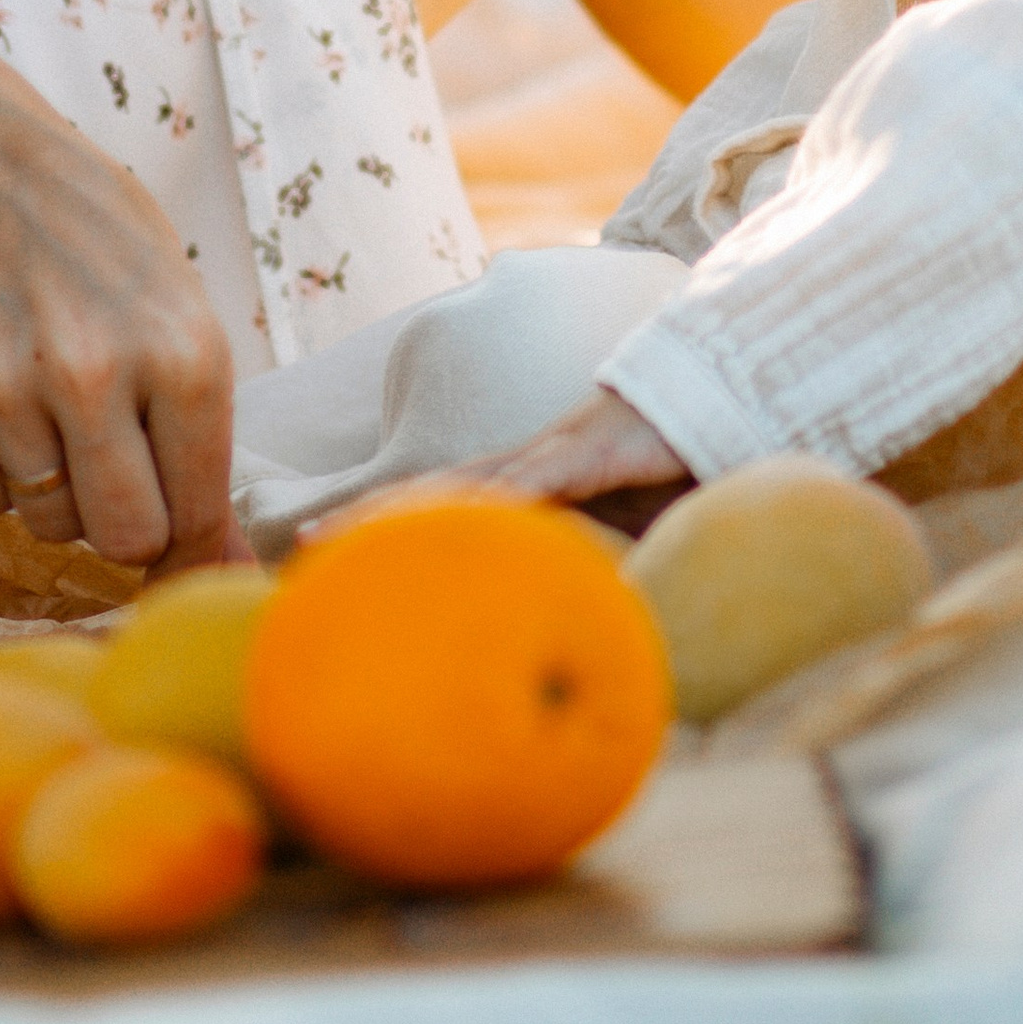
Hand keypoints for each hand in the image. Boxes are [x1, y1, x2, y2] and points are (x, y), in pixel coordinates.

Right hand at [0, 0, 243, 572]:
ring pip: (49, 526)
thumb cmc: (111, 255)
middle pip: (123, 537)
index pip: (195, 511)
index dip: (193, 537)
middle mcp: (94, 372)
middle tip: (123, 476)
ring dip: (63, 493)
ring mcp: (5, 386)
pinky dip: (2, 471)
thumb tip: (225, 569)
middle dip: (130, 526)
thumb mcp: (187, 325)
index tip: (184, 534)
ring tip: (64, 415)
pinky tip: (12, 401)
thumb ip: (205, 450)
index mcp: (183, 352)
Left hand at [312, 387, 690, 537]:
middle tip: (300, 544)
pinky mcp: (586, 450)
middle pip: (434, 489)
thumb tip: (562, 621)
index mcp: (530, 480)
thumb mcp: (624, 533)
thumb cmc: (672, 469)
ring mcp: (552, 451)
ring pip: (464, 481)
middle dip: (369, 516)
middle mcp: (528, 461)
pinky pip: (529, 480)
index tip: (329, 550)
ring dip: (403, 507)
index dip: (389, 524)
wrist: (722, 402)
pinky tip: (448, 520)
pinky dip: (488, 501)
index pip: (447, 503)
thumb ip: (588, 566)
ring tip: (344, 533)